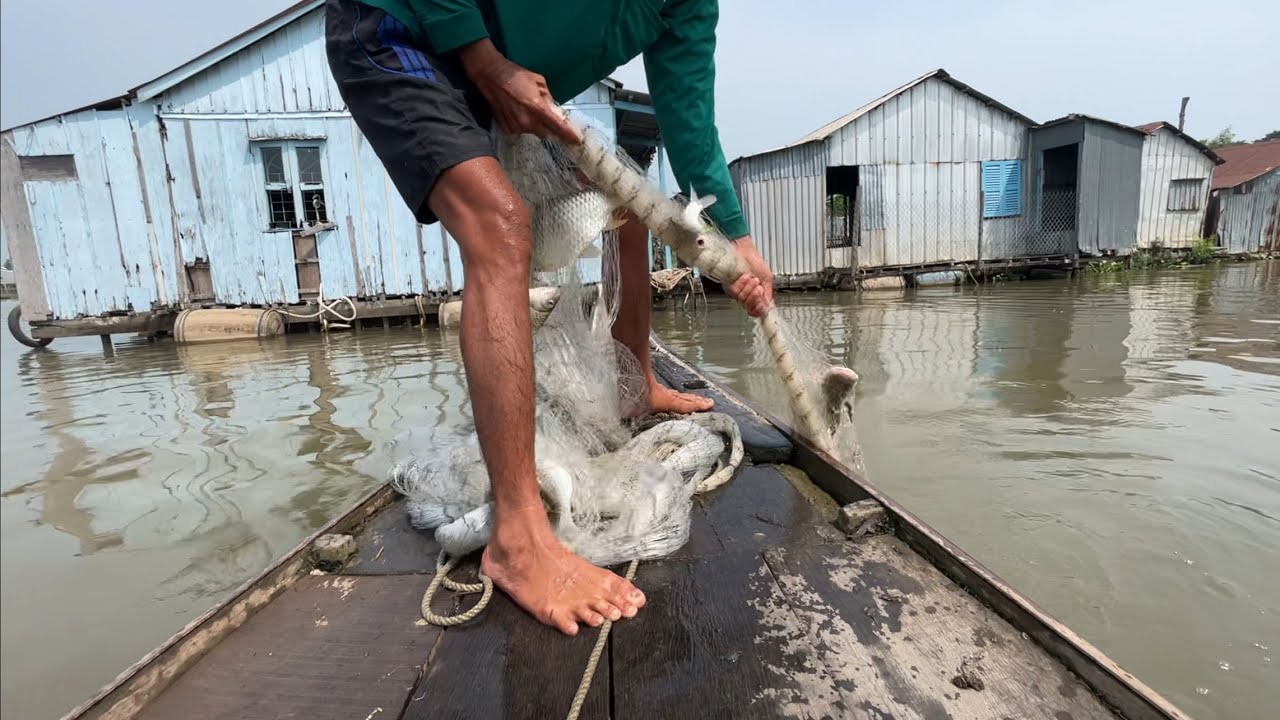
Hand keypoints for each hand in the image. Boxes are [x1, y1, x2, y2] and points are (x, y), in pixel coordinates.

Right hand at [458, 39, 579, 144]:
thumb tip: (554, 109)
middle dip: (548, 126)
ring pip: (533, 131)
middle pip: (546, 133)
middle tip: (542, 113)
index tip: (576, 141)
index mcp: (537, 107)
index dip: (568, 135)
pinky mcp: (507, 129)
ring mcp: (516, 126)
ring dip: (534, 124)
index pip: (557, 126)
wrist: (491, 76)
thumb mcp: (539, 81)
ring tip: (525, 107)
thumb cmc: (516, 75)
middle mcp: (527, 121)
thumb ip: (549, 98)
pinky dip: (522, 123)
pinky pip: (521, 130)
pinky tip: (516, 110)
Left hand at [726, 236, 773, 317]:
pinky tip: (745, 276)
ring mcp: (737, 292)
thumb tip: (769, 307)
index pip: (757, 312)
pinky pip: (736, 292)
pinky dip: (742, 283)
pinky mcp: (729, 287)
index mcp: (756, 296)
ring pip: (743, 301)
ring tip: (752, 278)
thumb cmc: (755, 262)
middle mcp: (746, 296)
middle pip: (750, 309)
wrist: (745, 252)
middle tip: (758, 287)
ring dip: (749, 288)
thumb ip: (768, 295)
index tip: (762, 304)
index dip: (760, 310)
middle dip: (756, 297)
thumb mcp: (767, 279)